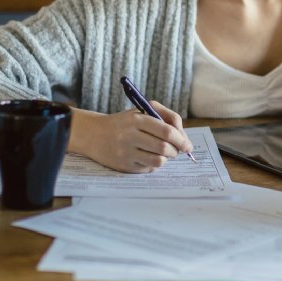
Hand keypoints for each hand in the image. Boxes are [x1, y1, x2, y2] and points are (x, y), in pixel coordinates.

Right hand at [68, 102, 192, 172]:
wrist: (94, 134)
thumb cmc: (125, 123)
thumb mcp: (142, 111)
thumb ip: (166, 117)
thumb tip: (183, 136)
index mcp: (137, 119)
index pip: (166, 130)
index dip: (181, 139)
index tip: (187, 145)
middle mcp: (130, 136)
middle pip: (164, 148)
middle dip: (176, 151)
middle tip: (177, 150)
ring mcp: (126, 152)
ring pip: (158, 161)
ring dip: (166, 159)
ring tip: (163, 153)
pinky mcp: (124, 166)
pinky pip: (149, 169)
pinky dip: (154, 164)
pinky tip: (148, 157)